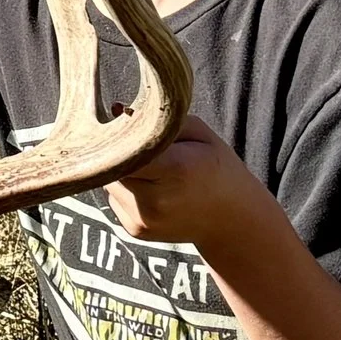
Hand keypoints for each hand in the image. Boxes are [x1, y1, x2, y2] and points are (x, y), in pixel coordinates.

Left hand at [103, 114, 271, 250]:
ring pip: (109, 182)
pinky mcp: (134, 230)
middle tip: (142, 147)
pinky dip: (125, 189)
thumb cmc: (216, 168)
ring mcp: (143, 219)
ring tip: (153, 171)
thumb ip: (158, 119)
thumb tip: (116, 110)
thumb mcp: (198, 133)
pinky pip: (114, 198)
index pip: (125, 148)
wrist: (231, 219)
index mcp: (175, 168)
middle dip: (121, 152)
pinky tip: (152, 189)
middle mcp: (155, 199)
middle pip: (113, 165)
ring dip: (122, 171)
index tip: (124, 126)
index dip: (120, 135)